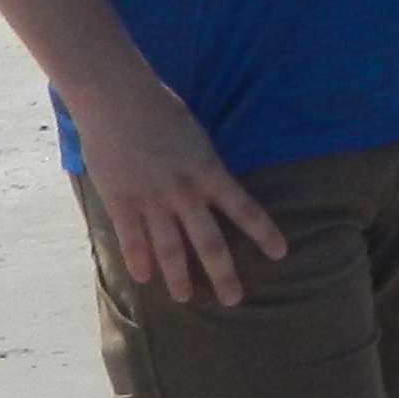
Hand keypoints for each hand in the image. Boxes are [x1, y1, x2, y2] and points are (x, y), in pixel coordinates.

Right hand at [67, 80, 287, 307]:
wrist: (118, 97)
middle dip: (223, 274)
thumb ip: (202, 164)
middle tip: (234, 299)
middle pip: (209, 242)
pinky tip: (144, 279)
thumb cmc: (159, 108)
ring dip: (179, 277)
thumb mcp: (195, 135)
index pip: (245, 209)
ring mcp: (152, 200)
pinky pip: (132, 239)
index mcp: (208, 171)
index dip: (264, 233)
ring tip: (185, 298)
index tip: (281, 253)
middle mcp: (185, 192)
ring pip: (170, 249)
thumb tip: (211, 182)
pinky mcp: (122, 201)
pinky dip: (138, 260)